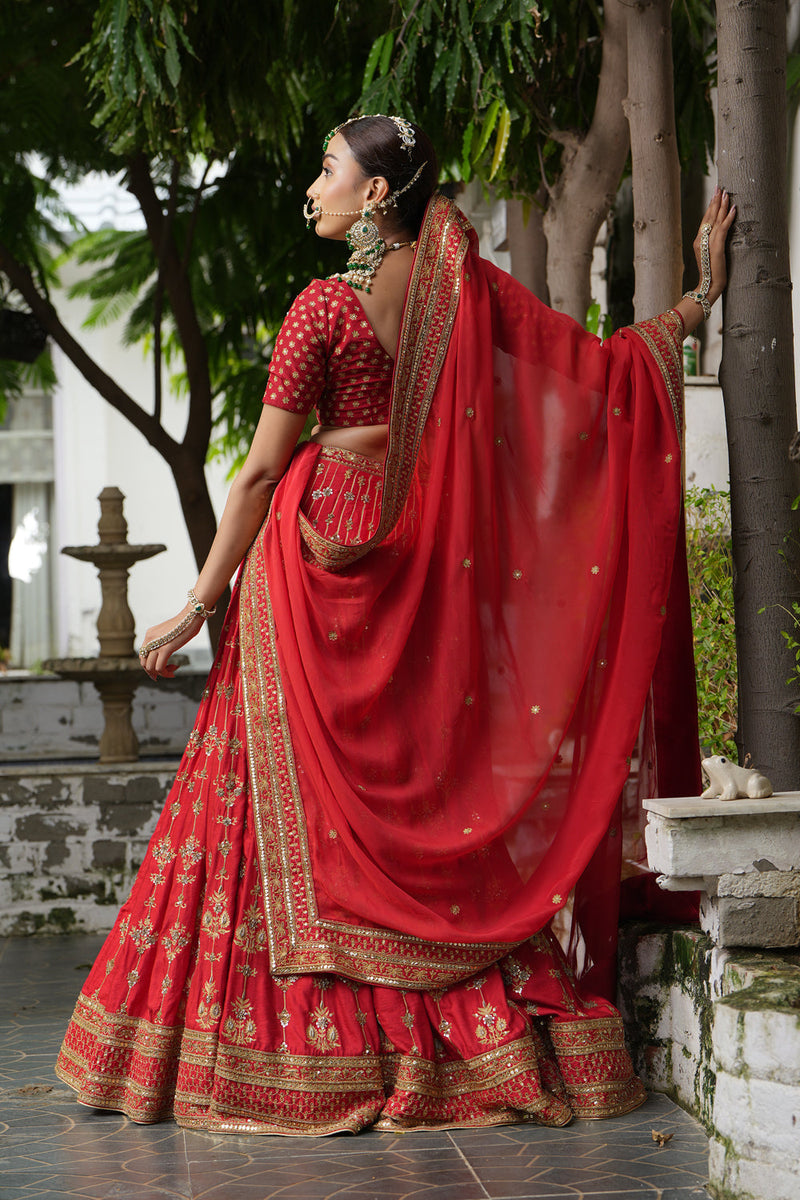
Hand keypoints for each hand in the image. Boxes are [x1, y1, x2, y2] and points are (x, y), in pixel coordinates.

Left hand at [138, 604, 204, 680]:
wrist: (192, 615)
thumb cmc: (185, 623)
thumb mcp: (168, 632)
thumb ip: (163, 640)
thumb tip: (165, 650)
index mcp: (149, 635)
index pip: (142, 655)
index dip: (149, 665)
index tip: (160, 669)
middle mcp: (149, 639)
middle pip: (144, 663)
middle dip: (154, 672)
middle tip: (166, 673)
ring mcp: (156, 644)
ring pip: (150, 667)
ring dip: (161, 673)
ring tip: (172, 671)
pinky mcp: (166, 649)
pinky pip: (160, 667)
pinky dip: (166, 673)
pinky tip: (174, 670)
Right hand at [692, 186, 735, 305]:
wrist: (709, 285)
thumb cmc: (711, 273)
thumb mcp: (710, 255)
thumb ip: (712, 244)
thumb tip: (718, 235)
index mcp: (698, 241)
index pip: (705, 220)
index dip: (710, 206)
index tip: (715, 194)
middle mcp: (701, 239)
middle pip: (709, 216)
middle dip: (715, 201)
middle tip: (719, 187)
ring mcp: (708, 242)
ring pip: (716, 219)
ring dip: (722, 205)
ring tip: (726, 193)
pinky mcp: (716, 247)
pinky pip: (723, 228)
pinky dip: (728, 218)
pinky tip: (733, 208)